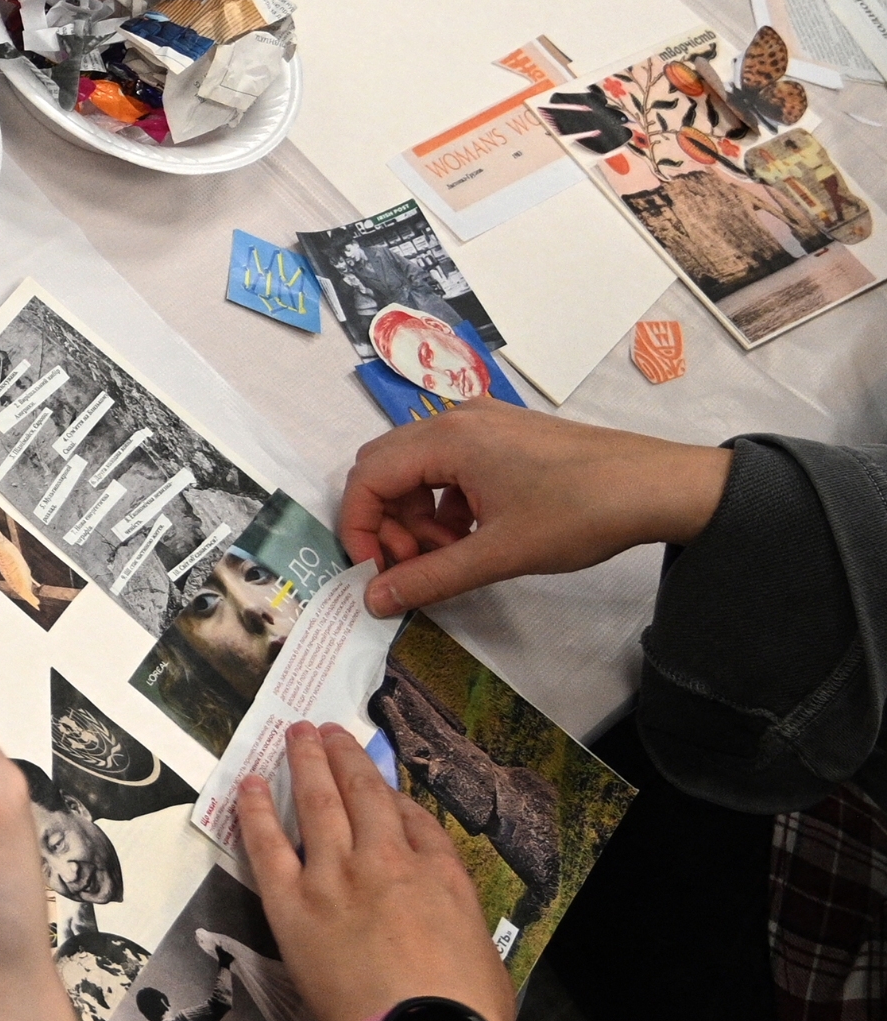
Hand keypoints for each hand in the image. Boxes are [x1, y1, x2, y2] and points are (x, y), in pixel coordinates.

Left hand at [235, 723, 514, 1020]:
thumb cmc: (463, 1010)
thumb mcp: (482, 949)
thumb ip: (455, 911)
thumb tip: (436, 901)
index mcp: (440, 874)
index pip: (414, 820)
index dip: (392, 795)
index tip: (377, 781)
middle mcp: (387, 862)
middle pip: (364, 795)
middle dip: (345, 758)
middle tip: (327, 731)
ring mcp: (336, 877)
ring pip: (317, 804)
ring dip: (305, 763)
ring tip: (296, 734)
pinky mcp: (293, 903)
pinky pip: (268, 845)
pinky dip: (257, 809)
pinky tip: (248, 783)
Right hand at [334, 404, 731, 617]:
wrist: (662, 487)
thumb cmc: (580, 514)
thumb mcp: (500, 554)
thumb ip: (430, 578)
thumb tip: (374, 600)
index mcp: (447, 438)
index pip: (367, 477)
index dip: (359, 528)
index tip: (377, 572)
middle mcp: (456, 419)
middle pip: (386, 469)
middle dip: (388, 523)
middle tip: (417, 566)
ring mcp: (484, 422)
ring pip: (418, 469)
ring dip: (419, 517)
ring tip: (455, 554)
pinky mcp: (506, 434)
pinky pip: (451, 466)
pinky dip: (447, 503)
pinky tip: (478, 534)